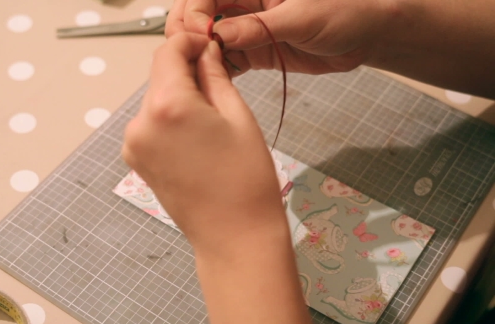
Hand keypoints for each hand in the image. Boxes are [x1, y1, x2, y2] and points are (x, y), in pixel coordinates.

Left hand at [122, 33, 312, 323]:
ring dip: (178, 98)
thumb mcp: (238, 116)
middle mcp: (140, 123)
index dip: (189, 43)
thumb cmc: (245, 181)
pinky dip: (169, 121)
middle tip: (217, 88)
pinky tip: (195, 139)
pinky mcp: (135, 160)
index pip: (168, 52)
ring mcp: (134, 145)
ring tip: (210, 123)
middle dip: (185, 74)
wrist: (233, 236)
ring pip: (155, 101)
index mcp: (167, 106)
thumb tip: (205, 51)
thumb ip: (214, 76)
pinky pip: (150, 125)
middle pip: (159, 77)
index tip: (207, 46)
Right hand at [166, 0, 391, 75]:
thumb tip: (221, 34)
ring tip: (197, 72)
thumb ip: (260, 27)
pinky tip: (213, 81)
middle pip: (202, 13)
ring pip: (210, 38)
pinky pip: (228, 59)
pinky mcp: (256, 50)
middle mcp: (246, 4)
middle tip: (191, 55)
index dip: (196, 11)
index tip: (201, 34)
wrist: (367, 37)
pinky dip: (218, 70)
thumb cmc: (346, 11)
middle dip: (190, 32)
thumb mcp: (302, 17)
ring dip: (200, 54)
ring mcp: (249, 28)